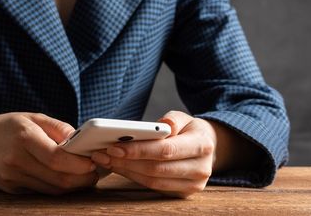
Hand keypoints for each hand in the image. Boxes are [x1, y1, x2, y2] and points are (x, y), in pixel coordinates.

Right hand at [0, 112, 98, 194]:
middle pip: (58, 179)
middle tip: (96, 173)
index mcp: (24, 137)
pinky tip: (65, 179)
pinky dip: (56, 187)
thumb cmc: (5, 126)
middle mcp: (16, 160)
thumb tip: (82, 140)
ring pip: (52, 190)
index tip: (94, 161)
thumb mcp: (31, 117)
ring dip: (72, 186)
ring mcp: (12, 177)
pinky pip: (40, 192)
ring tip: (85, 176)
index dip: (79, 164)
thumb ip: (58, 127)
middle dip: (82, 179)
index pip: (57, 158)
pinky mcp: (10, 189)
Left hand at [90, 111, 216, 197]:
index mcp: (202, 144)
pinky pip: (154, 186)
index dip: (138, 150)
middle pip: (156, 168)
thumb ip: (172, 119)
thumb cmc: (189, 130)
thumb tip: (160, 126)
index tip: (114, 147)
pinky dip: (134, 177)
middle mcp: (201, 168)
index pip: (166, 150)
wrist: (207, 147)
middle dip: (126, 161)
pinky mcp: (183, 192)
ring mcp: (193, 184)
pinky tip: (119, 167)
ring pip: (153, 180)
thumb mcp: (184, 118)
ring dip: (126, 171)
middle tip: (103, 154)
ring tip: (106, 160)